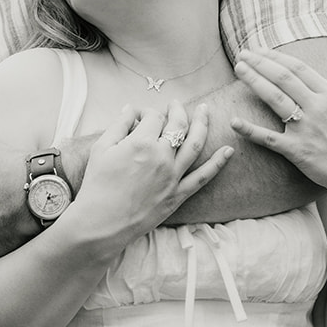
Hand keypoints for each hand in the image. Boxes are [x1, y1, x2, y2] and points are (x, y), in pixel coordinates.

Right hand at [70, 101, 232, 250]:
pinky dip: (218, 163)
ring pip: (195, 144)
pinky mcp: (177, 195)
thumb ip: (118, 125)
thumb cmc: (97, 185)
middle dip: (177, 110)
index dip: (147, 112)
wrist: (102, 222)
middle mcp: (161, 157)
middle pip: (177, 125)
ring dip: (202, 124)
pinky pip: (203, 177)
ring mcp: (172, 176)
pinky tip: (228, 150)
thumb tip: (130, 109)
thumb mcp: (101, 149)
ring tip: (206, 111)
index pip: (153, 117)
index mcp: (141, 143)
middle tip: (175, 104)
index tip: (140, 115)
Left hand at [231, 49, 326, 202]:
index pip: (298, 69)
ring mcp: (306, 128)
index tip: (259, 49)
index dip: (276, 56)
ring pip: (275, 99)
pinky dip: (250, 130)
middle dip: (260, 63)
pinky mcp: (297, 150)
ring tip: (238, 69)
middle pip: (283, 78)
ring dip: (254, 81)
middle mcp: (317, 107)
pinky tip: (233, 121)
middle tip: (242, 54)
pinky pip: (269, 139)